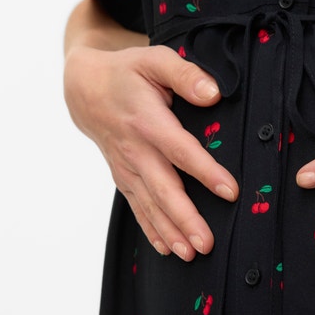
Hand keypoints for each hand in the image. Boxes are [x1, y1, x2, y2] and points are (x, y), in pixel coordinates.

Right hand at [64, 43, 238, 259]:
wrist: (85, 89)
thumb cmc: (128, 72)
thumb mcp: (155, 60)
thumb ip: (186, 74)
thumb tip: (213, 93)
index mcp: (147, 120)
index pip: (180, 150)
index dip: (205, 172)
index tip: (230, 191)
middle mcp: (135, 149)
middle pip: (163, 188)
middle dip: (185, 218)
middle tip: (206, 243)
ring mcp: (127, 167)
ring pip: (150, 205)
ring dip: (170, 231)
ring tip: (192, 254)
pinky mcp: (123, 177)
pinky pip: (138, 208)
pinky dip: (152, 230)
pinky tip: (169, 249)